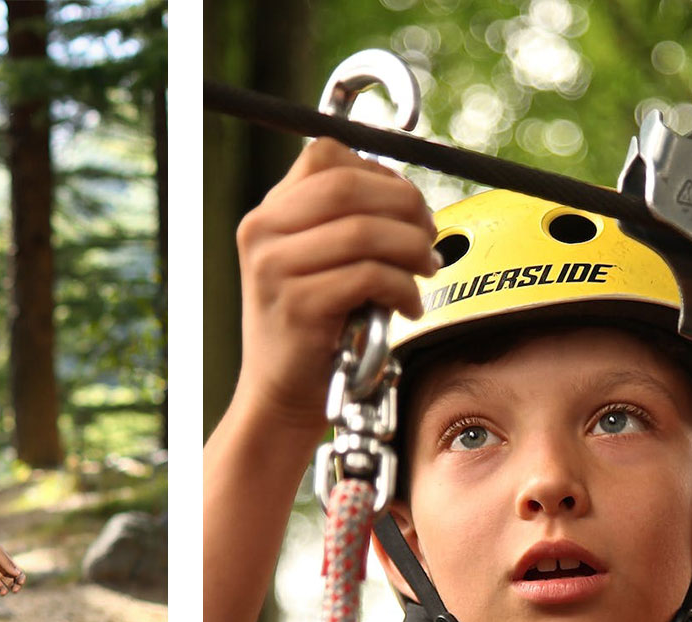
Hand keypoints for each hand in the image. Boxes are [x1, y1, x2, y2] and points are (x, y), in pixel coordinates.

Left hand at [0, 535, 24, 595]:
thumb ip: (7, 563)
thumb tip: (18, 574)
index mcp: (6, 563)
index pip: (17, 573)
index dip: (21, 579)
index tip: (20, 582)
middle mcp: (0, 570)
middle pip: (11, 582)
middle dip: (15, 587)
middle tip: (14, 589)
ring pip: (1, 588)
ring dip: (3, 591)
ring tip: (2, 591)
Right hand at [234, 137, 439, 437]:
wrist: (280, 395)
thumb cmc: (311, 330)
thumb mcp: (313, 263)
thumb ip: (343, 224)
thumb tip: (409, 198)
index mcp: (267, 215)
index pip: (327, 156)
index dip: (380, 172)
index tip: (407, 206)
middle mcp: (262, 233)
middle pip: (349, 186)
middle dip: (405, 207)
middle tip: (429, 238)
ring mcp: (274, 268)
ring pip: (364, 230)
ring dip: (412, 249)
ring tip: (425, 273)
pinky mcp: (297, 305)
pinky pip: (369, 276)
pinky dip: (403, 289)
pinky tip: (408, 307)